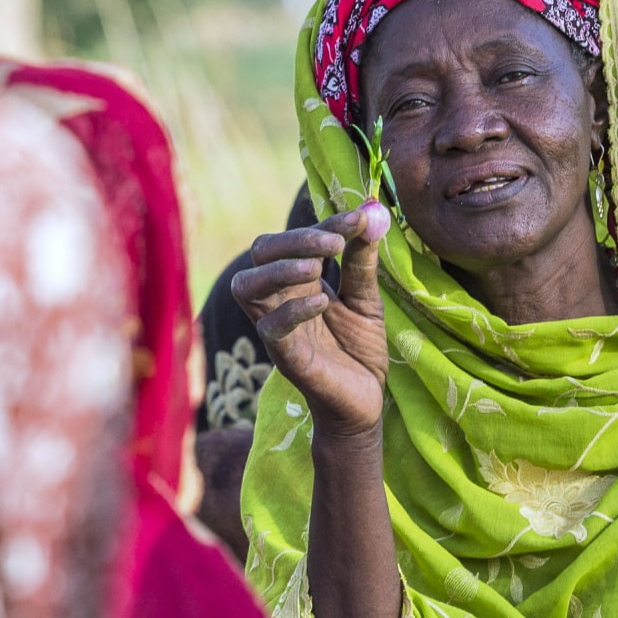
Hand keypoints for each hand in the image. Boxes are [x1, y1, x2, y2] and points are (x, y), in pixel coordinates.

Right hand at [231, 202, 389, 438]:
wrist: (365, 402)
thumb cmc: (359, 350)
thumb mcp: (366, 300)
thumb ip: (362, 262)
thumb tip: (370, 214)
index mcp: (298, 280)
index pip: (297, 239)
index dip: (326, 224)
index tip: (359, 217)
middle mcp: (279, 298)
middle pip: (261, 253)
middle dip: (294, 239)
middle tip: (334, 241)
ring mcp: (276, 327)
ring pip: (246, 287)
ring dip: (279, 270)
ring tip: (317, 267)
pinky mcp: (283, 357)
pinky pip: (270, 328)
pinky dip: (292, 310)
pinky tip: (322, 302)